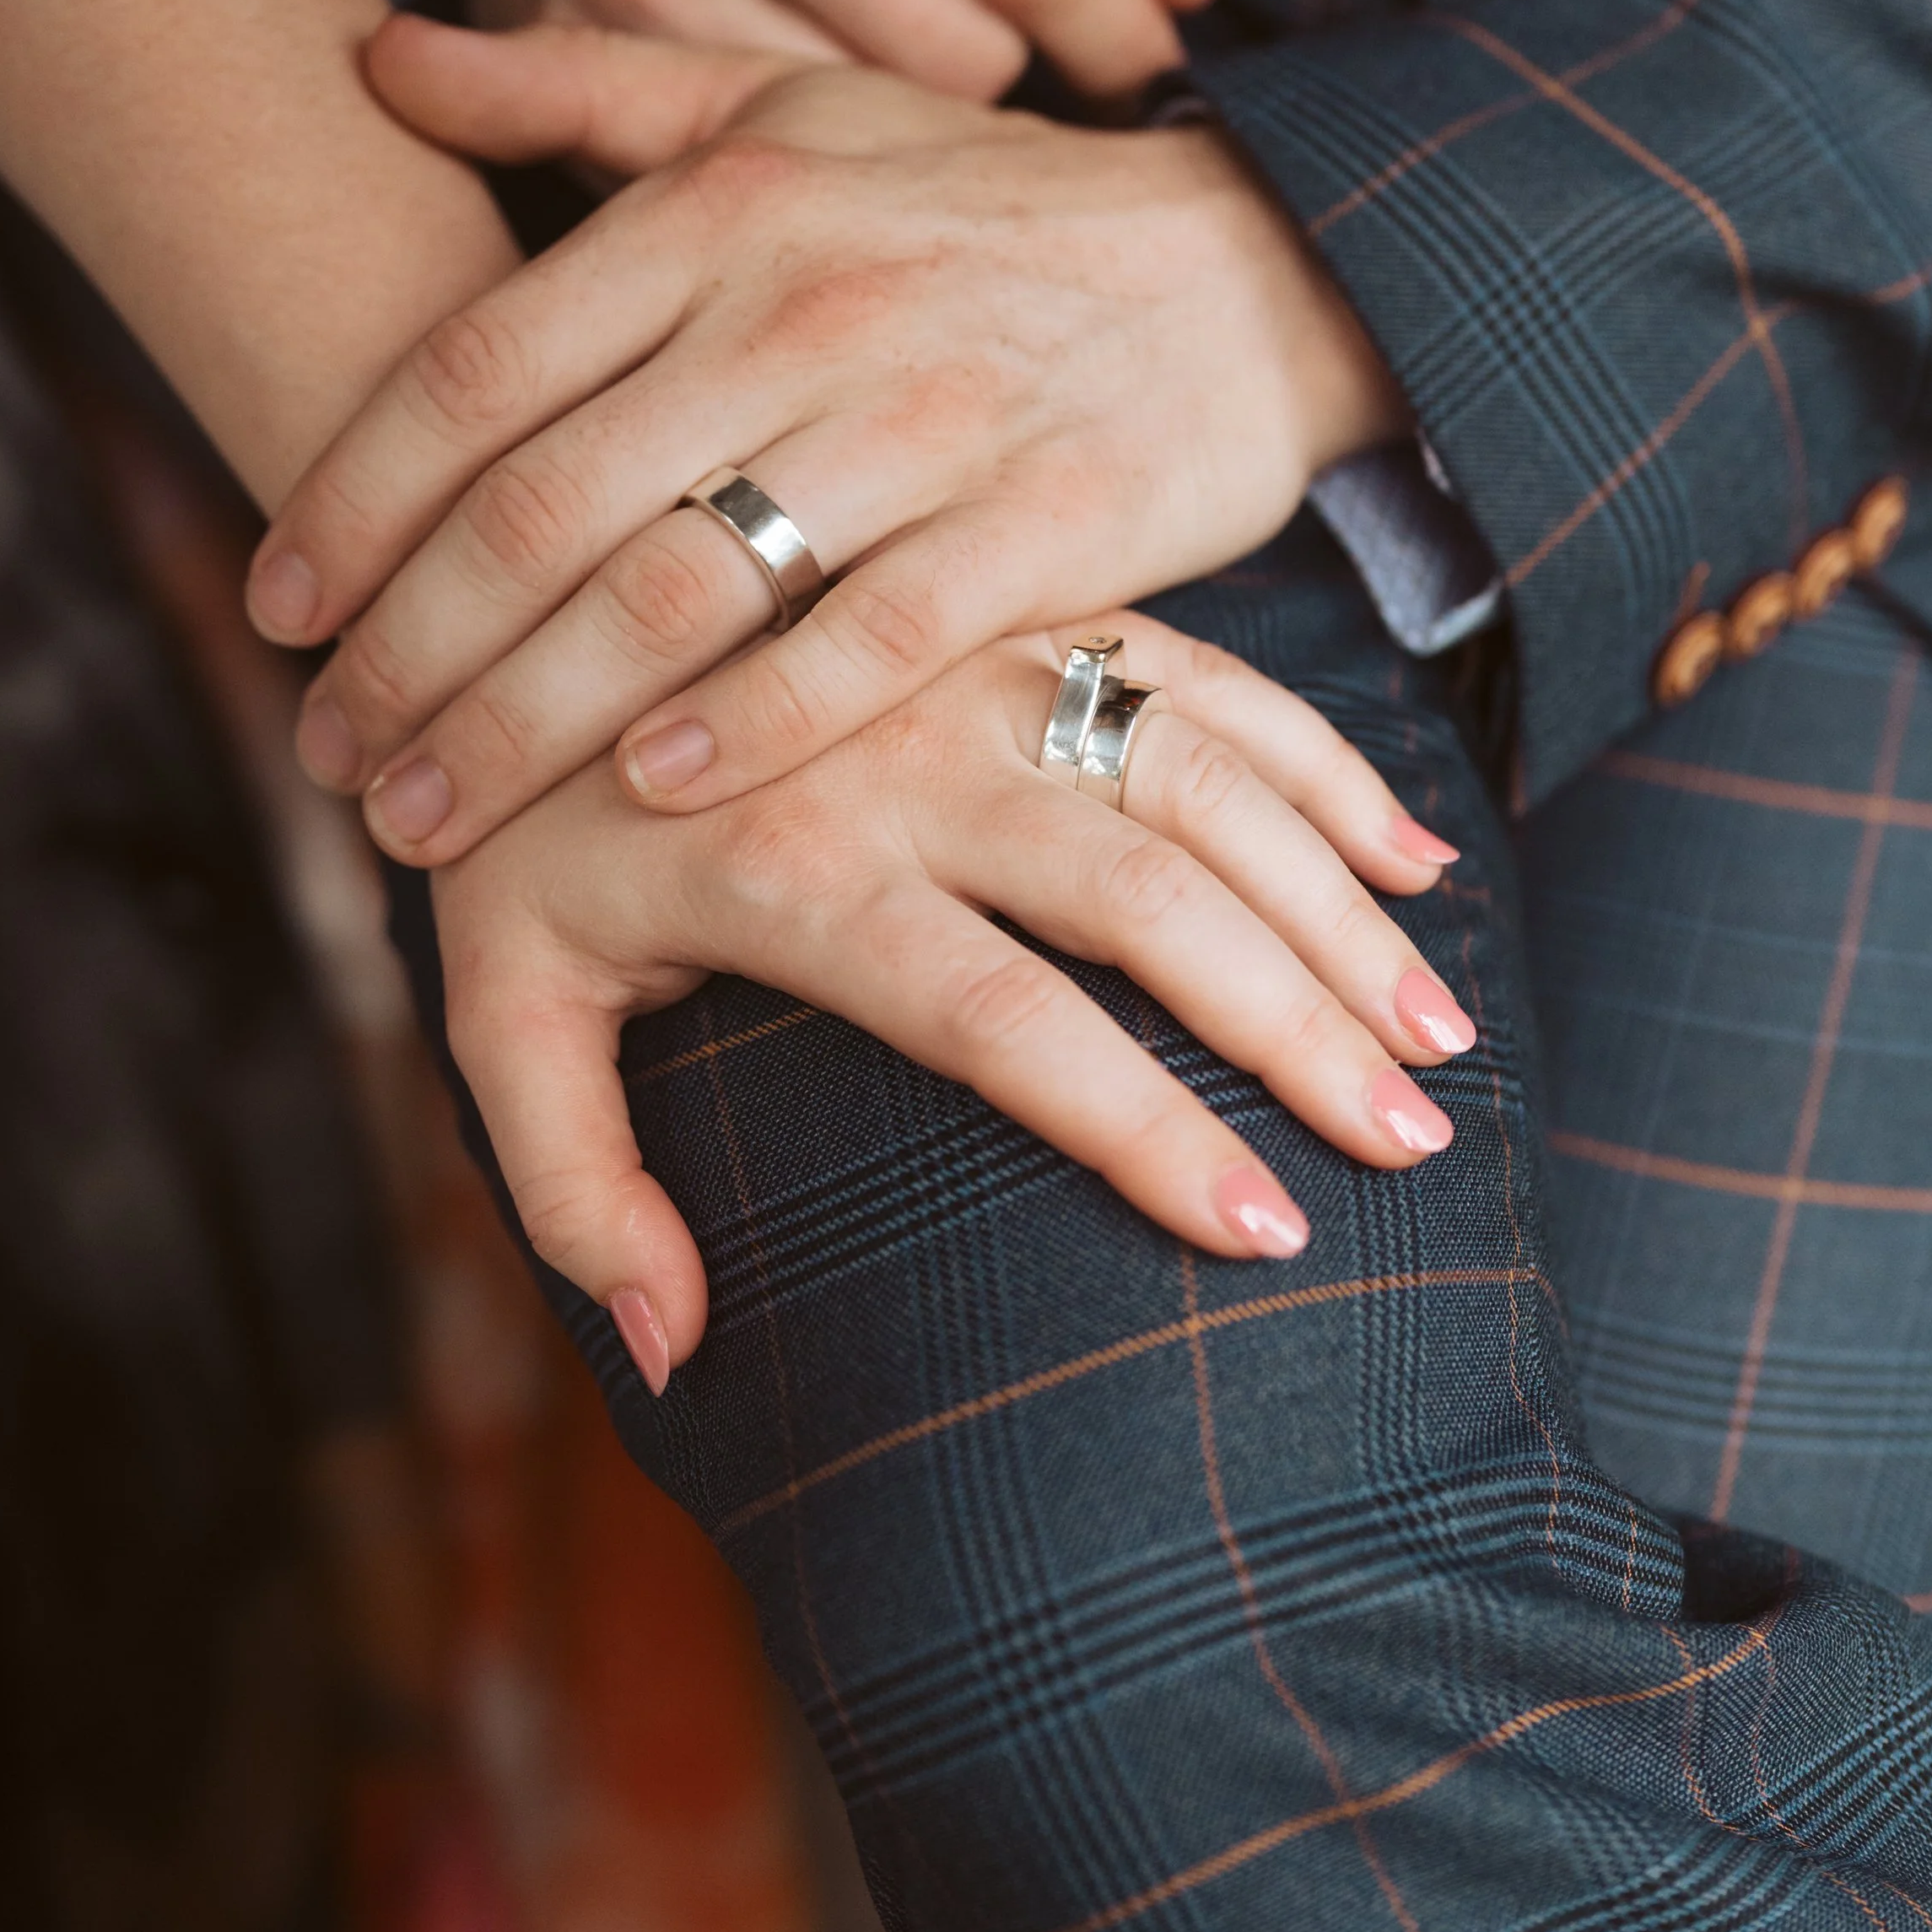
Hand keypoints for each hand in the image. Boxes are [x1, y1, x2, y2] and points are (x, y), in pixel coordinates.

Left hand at [250, 27, 1409, 860]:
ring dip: (528, 725)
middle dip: (408, 652)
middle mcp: (806, 304)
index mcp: (719, 207)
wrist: (1253, 263)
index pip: (478, 369)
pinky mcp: (1045, 522)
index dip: (352, 497)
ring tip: (428, 820)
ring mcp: (930, 415)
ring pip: (678, 591)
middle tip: (326, 757)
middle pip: (546, 505)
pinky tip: (648, 796)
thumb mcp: (781, 111)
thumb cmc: (977, 205)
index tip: (275, 605)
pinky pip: (869, 643)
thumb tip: (369, 50)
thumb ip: (571, 87)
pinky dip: (751, 724)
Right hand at [395, 0, 1220, 100]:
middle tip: (957, 15)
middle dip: (991, 53)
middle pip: (963, 58)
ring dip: (897, 104)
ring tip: (865, 34)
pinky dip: (795, 138)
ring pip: (866, 126)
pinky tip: (786, 74)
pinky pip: (758, 157)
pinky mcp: (572, 47)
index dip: (1119, 29)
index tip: (1147, 69)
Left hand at [430, 610, 1469, 1381]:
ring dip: (1333, 899)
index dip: (1142, 1127)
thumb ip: (572, 1186)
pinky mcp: (1021, 606)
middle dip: (1292, 1023)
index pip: (1000, 1017)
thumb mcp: (493, 1009)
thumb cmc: (511, 831)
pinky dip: (1317, 760)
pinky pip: (1201, 672)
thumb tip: (675, 1356)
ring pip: (1197, 777)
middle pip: (1140, 894)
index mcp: (790, 870)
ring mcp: (975, 663)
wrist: (517, 575)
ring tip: (1438, 1029)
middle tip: (1408, 1144)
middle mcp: (904, 753)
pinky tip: (1416, 856)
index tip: (1266, 1234)